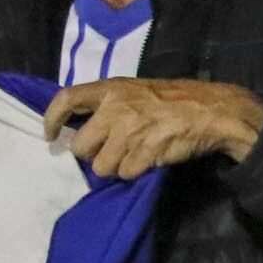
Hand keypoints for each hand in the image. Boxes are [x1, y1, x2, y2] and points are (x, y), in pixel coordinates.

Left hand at [45, 77, 262, 179]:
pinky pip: (125, 173)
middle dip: (92, 154)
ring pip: (101, 166)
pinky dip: (135, 171)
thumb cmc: (170, 100)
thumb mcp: (134, 90)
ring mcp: (130, 131)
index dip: (52, 119)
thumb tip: (79, 128)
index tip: (50, 135)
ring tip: (133, 154)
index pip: (66, 99)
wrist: (212, 110)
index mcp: (110, 89)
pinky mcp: (146, 152)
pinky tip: (148, 158)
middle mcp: (115, 109)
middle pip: (80, 147)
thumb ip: (106, 105)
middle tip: (108, 150)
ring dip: (115, 166)